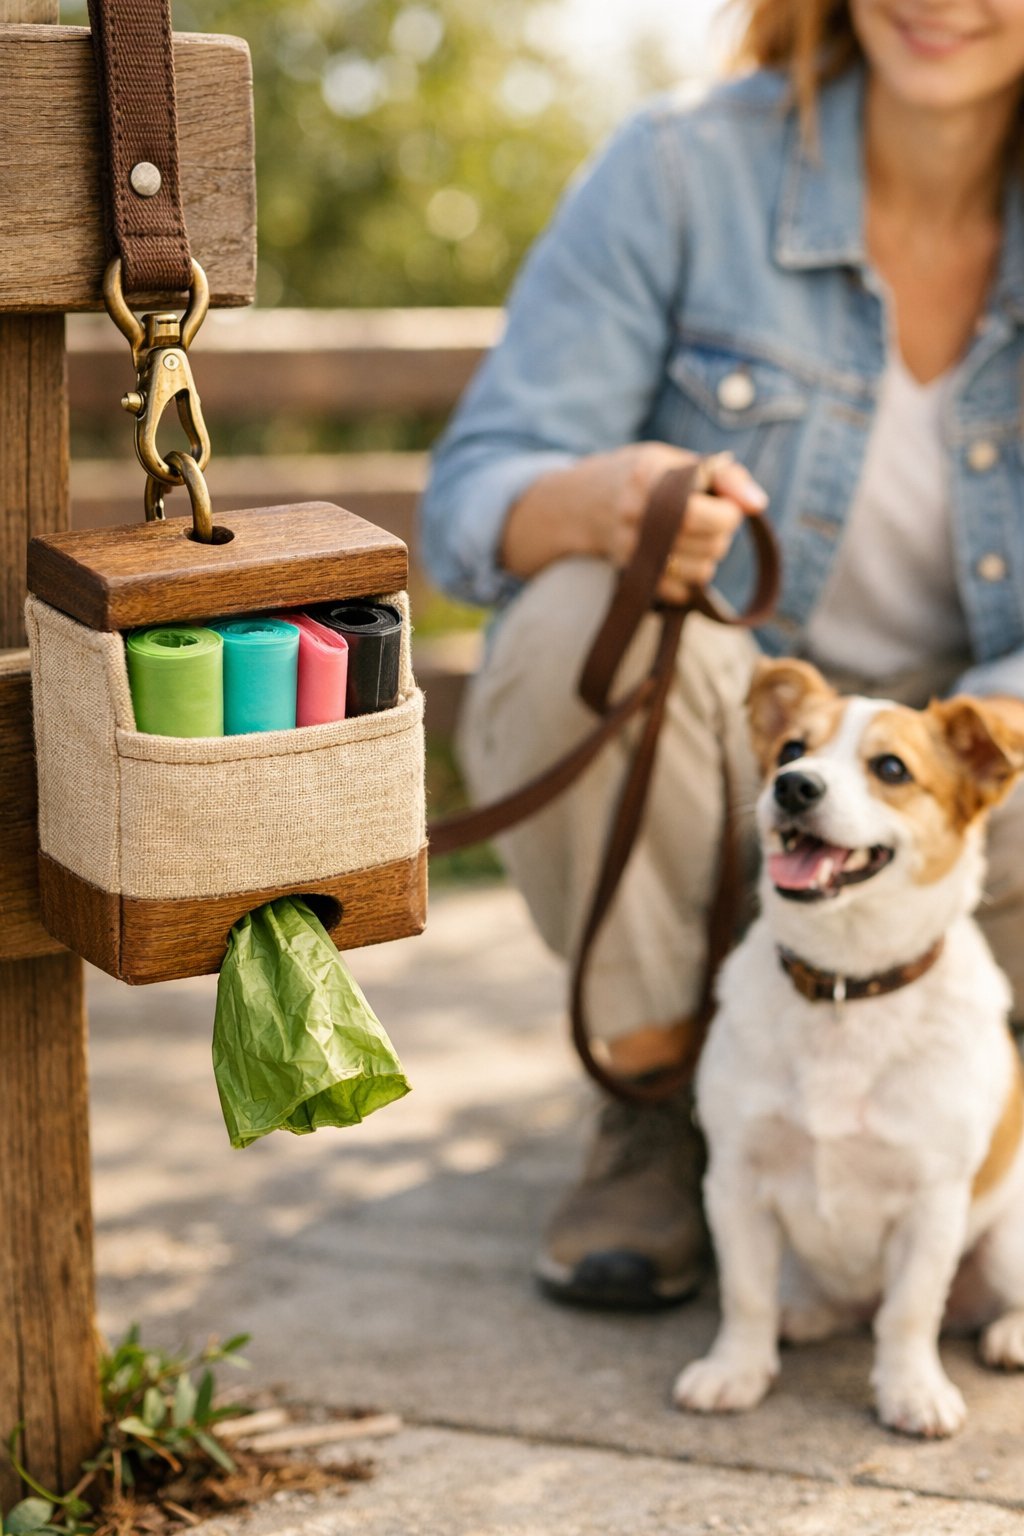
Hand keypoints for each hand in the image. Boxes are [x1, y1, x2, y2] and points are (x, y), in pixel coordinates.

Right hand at [500, 441, 767, 591]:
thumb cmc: (646, 477)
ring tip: (694, 538)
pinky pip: (681, 592)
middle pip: (709, 544)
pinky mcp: (630, 576)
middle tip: (710, 519)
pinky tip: (680, 556)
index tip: (725, 503)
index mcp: (648, 477)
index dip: (729, 512)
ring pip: (700, 571)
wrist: (582, 503)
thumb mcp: (679, 461)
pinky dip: (690, 579)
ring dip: (708, 557)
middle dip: (721, 534)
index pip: (706, 513)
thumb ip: (725, 476)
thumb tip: (757, 504)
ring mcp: (629, 551)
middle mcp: (634, 515)